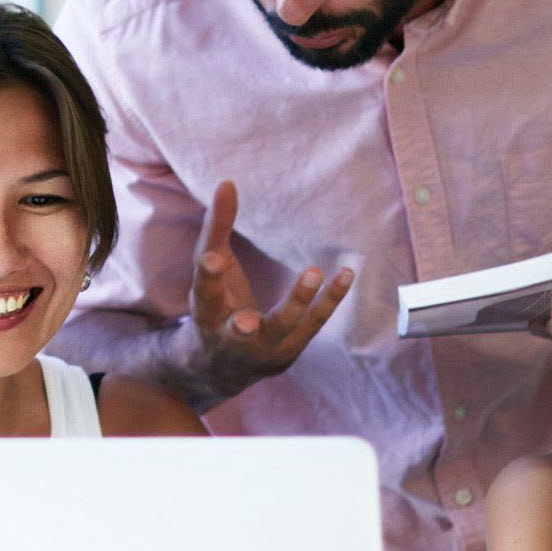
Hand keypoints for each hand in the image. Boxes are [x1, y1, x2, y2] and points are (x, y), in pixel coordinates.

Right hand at [185, 181, 349, 397]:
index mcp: (205, 315)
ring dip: (297, 302)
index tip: (212, 257)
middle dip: (242, 324)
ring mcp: (263, 349)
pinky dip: (329, 300)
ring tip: (314, 272)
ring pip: (281, 328)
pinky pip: (312, 324)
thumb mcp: (210, 269)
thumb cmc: (214, 307)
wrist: (220, 368)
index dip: (209, 276)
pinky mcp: (289, 351)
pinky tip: (346, 274)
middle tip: (246, 319)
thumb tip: (227, 182)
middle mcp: (231, 339)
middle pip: (238, 329)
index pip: (205, 293)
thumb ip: (217, 227)